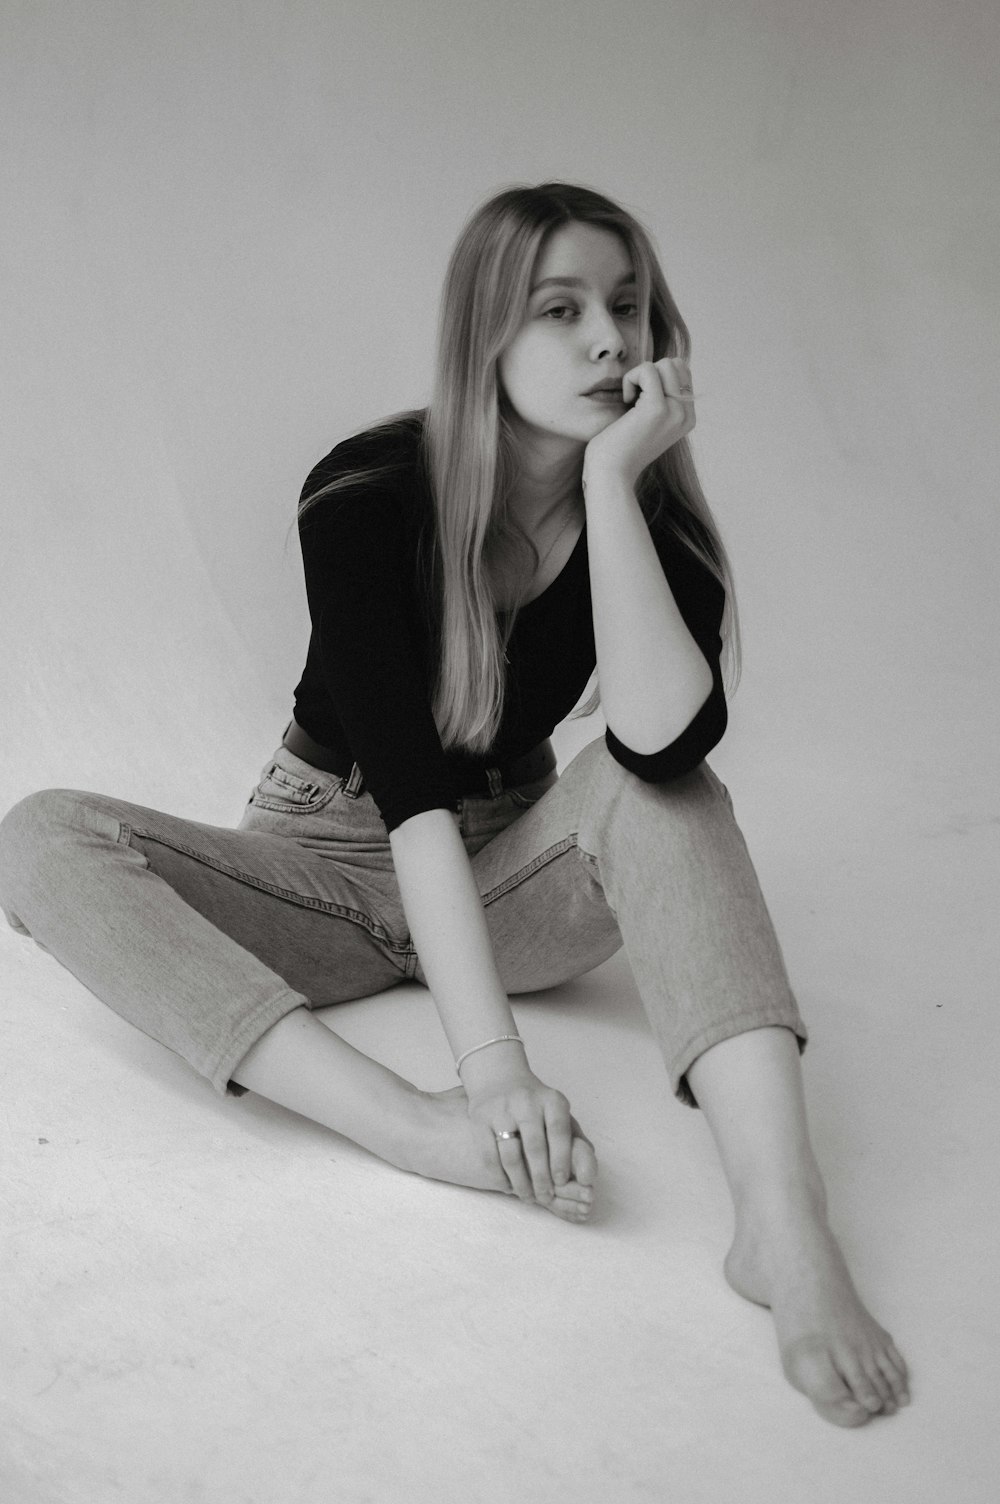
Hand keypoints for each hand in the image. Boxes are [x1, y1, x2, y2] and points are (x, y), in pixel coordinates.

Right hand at [465, 1070, 580, 1203]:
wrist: (498, 1077)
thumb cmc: (536, 1104)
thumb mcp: (558, 1112)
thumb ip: (575, 1140)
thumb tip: (587, 1177)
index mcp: (551, 1100)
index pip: (559, 1132)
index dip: (561, 1160)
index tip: (561, 1181)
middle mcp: (526, 1102)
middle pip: (535, 1148)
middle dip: (541, 1178)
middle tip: (545, 1197)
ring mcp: (501, 1110)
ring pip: (510, 1156)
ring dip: (520, 1182)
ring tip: (527, 1196)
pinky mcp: (480, 1119)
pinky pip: (490, 1156)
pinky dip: (499, 1176)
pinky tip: (507, 1185)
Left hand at [582, 356, 695, 491]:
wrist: (611, 474)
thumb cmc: (620, 447)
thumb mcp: (647, 420)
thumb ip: (660, 397)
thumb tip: (662, 366)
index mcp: (687, 418)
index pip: (682, 372)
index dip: (657, 377)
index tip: (641, 400)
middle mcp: (686, 415)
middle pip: (675, 364)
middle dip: (650, 373)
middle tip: (635, 399)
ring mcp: (675, 412)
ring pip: (665, 364)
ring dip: (640, 375)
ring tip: (631, 401)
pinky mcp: (657, 408)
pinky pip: (647, 370)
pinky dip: (631, 379)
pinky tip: (626, 401)